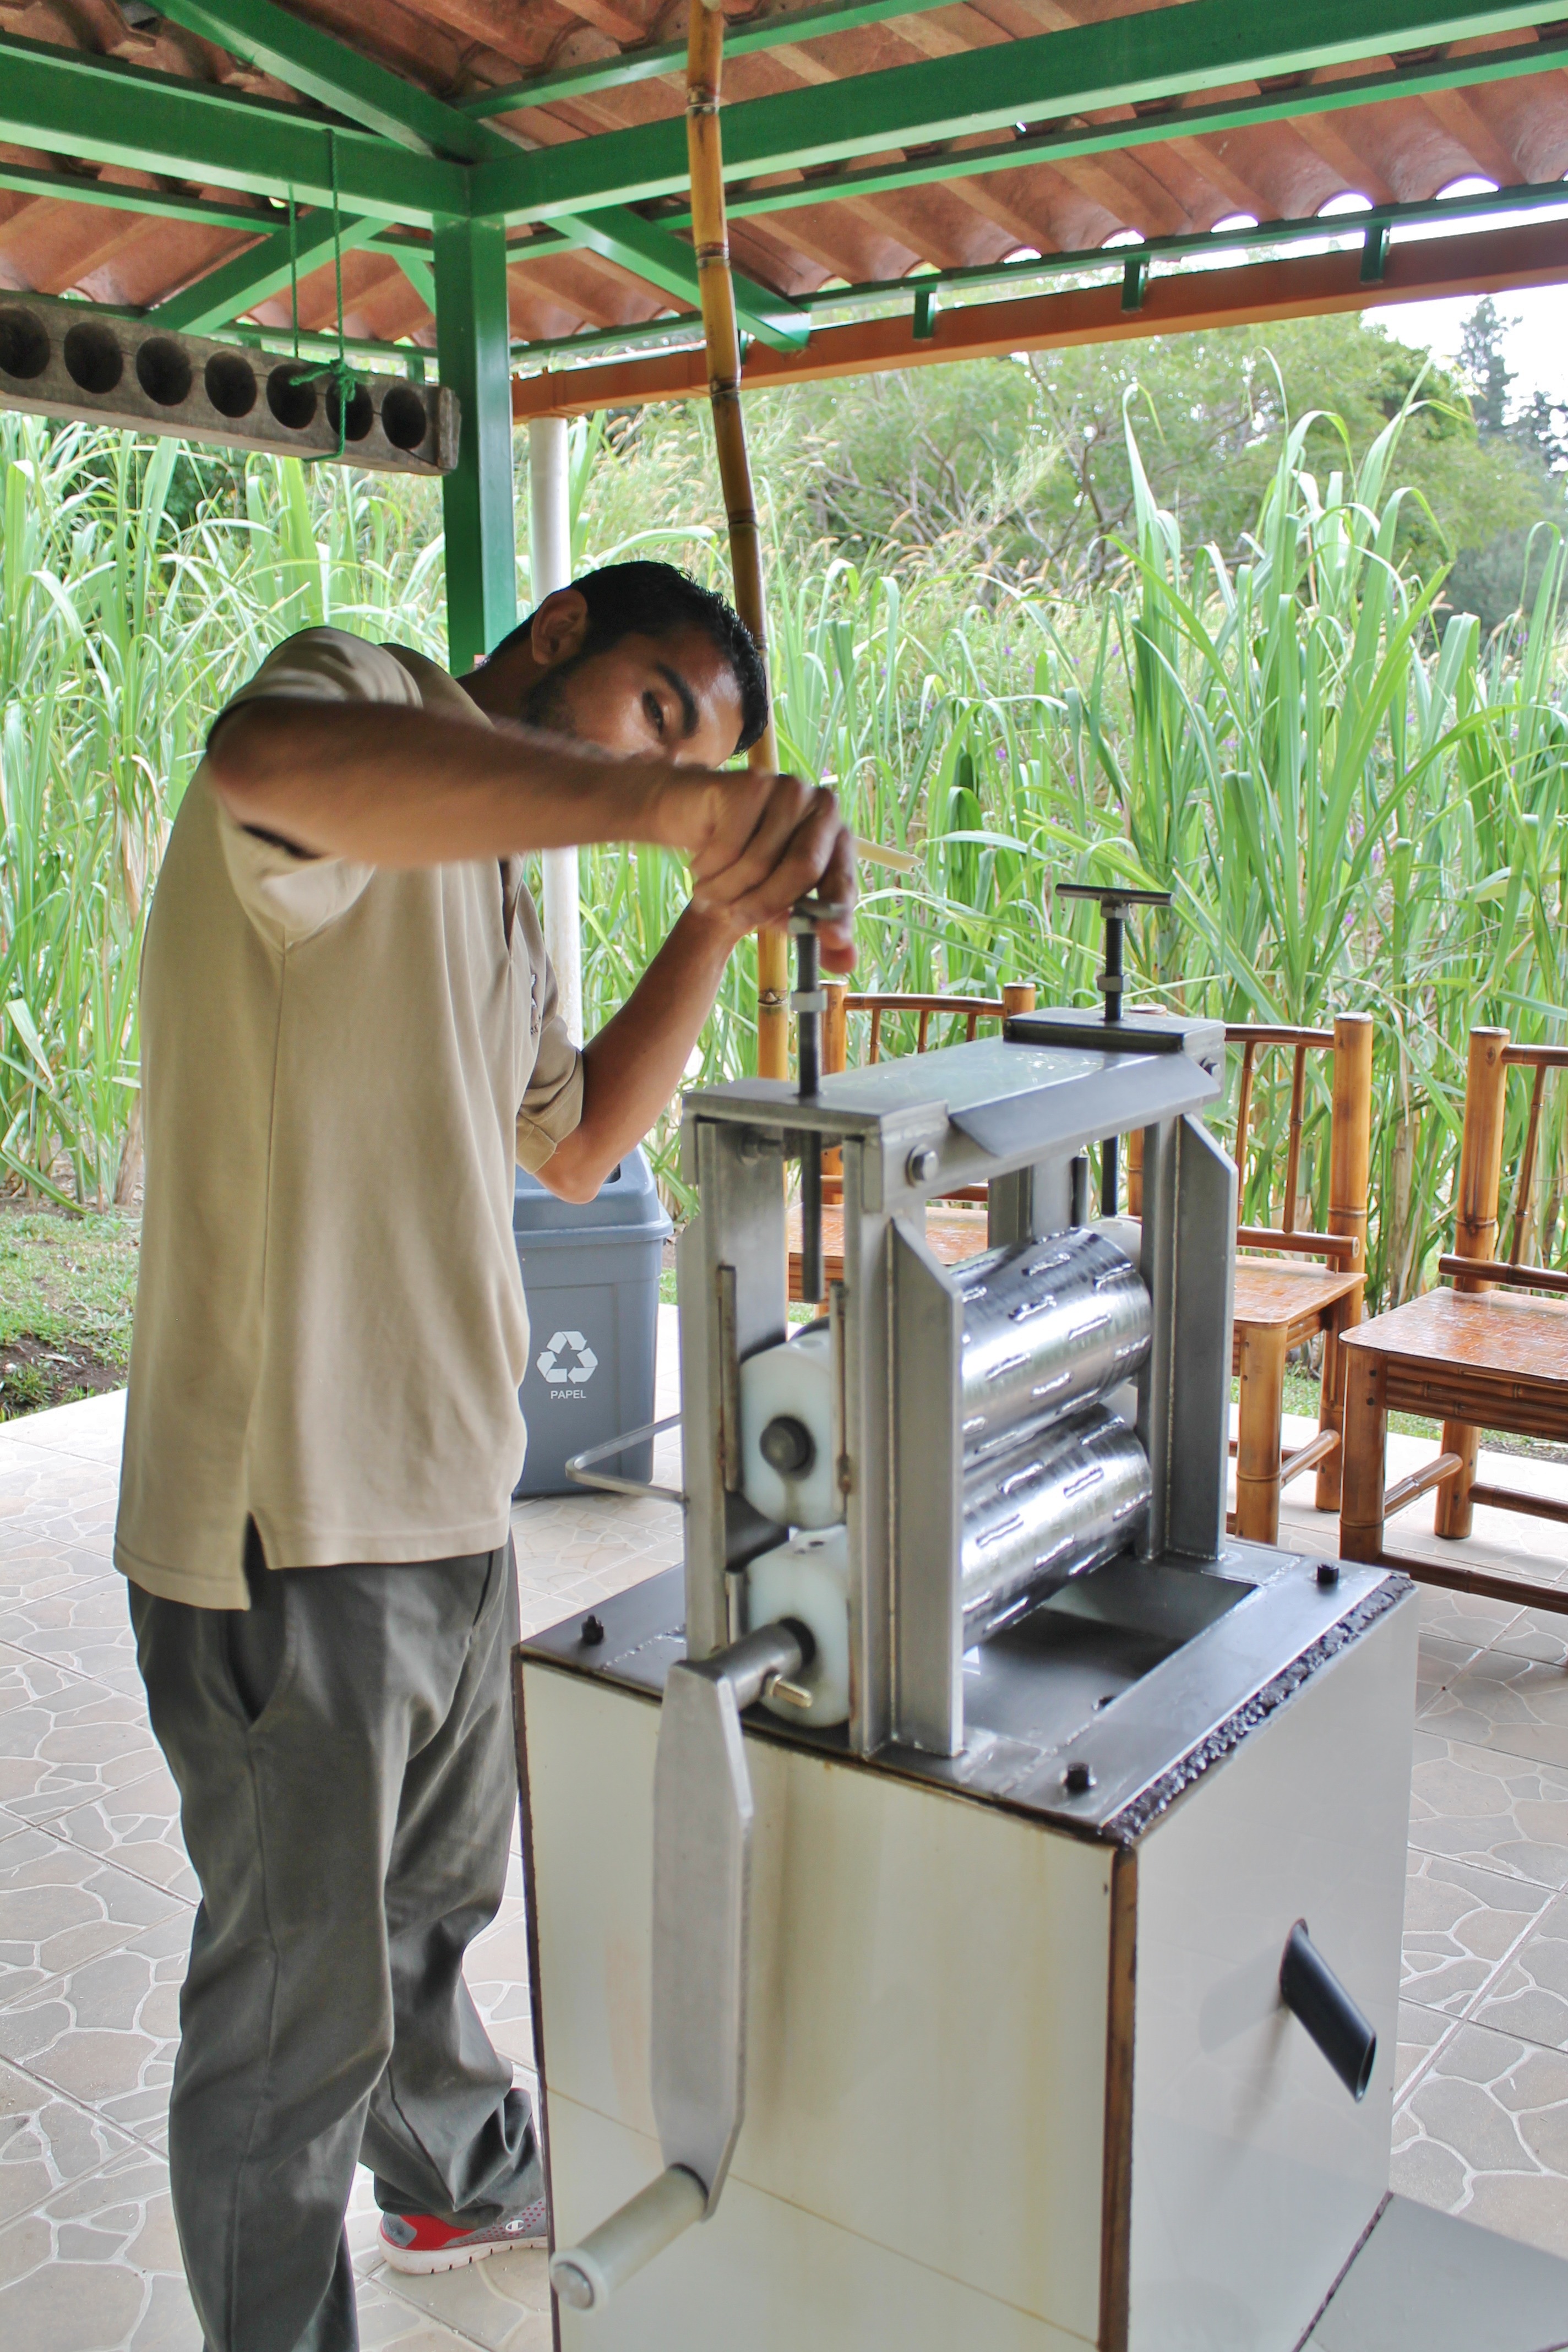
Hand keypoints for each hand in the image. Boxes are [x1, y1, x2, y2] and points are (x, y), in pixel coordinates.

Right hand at [684, 775, 855, 969]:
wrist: (692, 816)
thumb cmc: (742, 864)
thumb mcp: (778, 904)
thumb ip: (811, 930)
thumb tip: (847, 963)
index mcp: (837, 839)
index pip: (843, 880)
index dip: (838, 913)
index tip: (831, 938)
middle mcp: (820, 808)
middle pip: (802, 868)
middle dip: (764, 904)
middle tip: (734, 919)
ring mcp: (788, 790)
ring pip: (760, 861)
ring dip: (726, 890)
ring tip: (708, 894)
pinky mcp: (752, 783)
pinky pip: (729, 845)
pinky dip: (708, 868)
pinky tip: (700, 867)